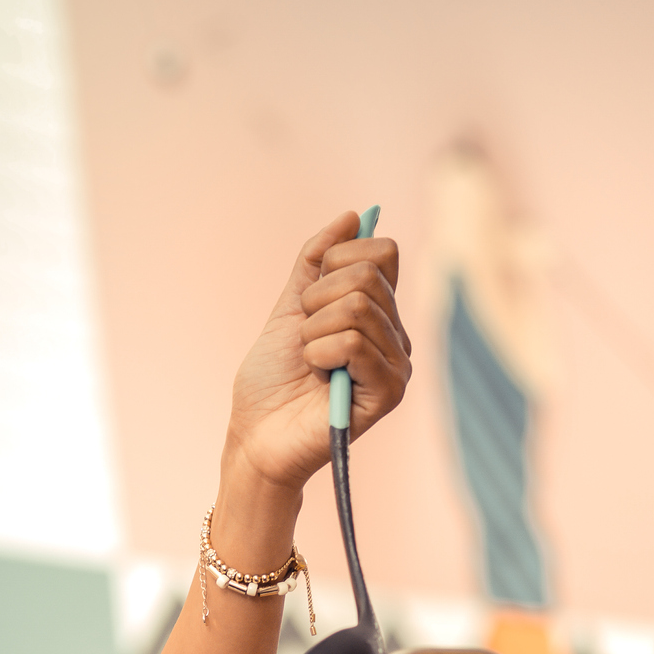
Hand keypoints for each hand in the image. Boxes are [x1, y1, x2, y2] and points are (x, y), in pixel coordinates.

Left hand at [223, 211, 412, 492]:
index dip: (335, 262)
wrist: (256, 436)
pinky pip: (355, 343)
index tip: (309, 297)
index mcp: (377, 310)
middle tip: (304, 336)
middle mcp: (395, 333)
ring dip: (313, 331)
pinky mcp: (390, 392)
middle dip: (317, 301)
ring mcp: (397, 362)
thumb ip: (314, 263)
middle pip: (369, 276)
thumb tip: (351, 216)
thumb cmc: (270, 382)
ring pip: (359, 308)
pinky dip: (321, 353)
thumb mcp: (287, 309)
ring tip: (309, 361)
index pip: (381, 252)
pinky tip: (318, 377)